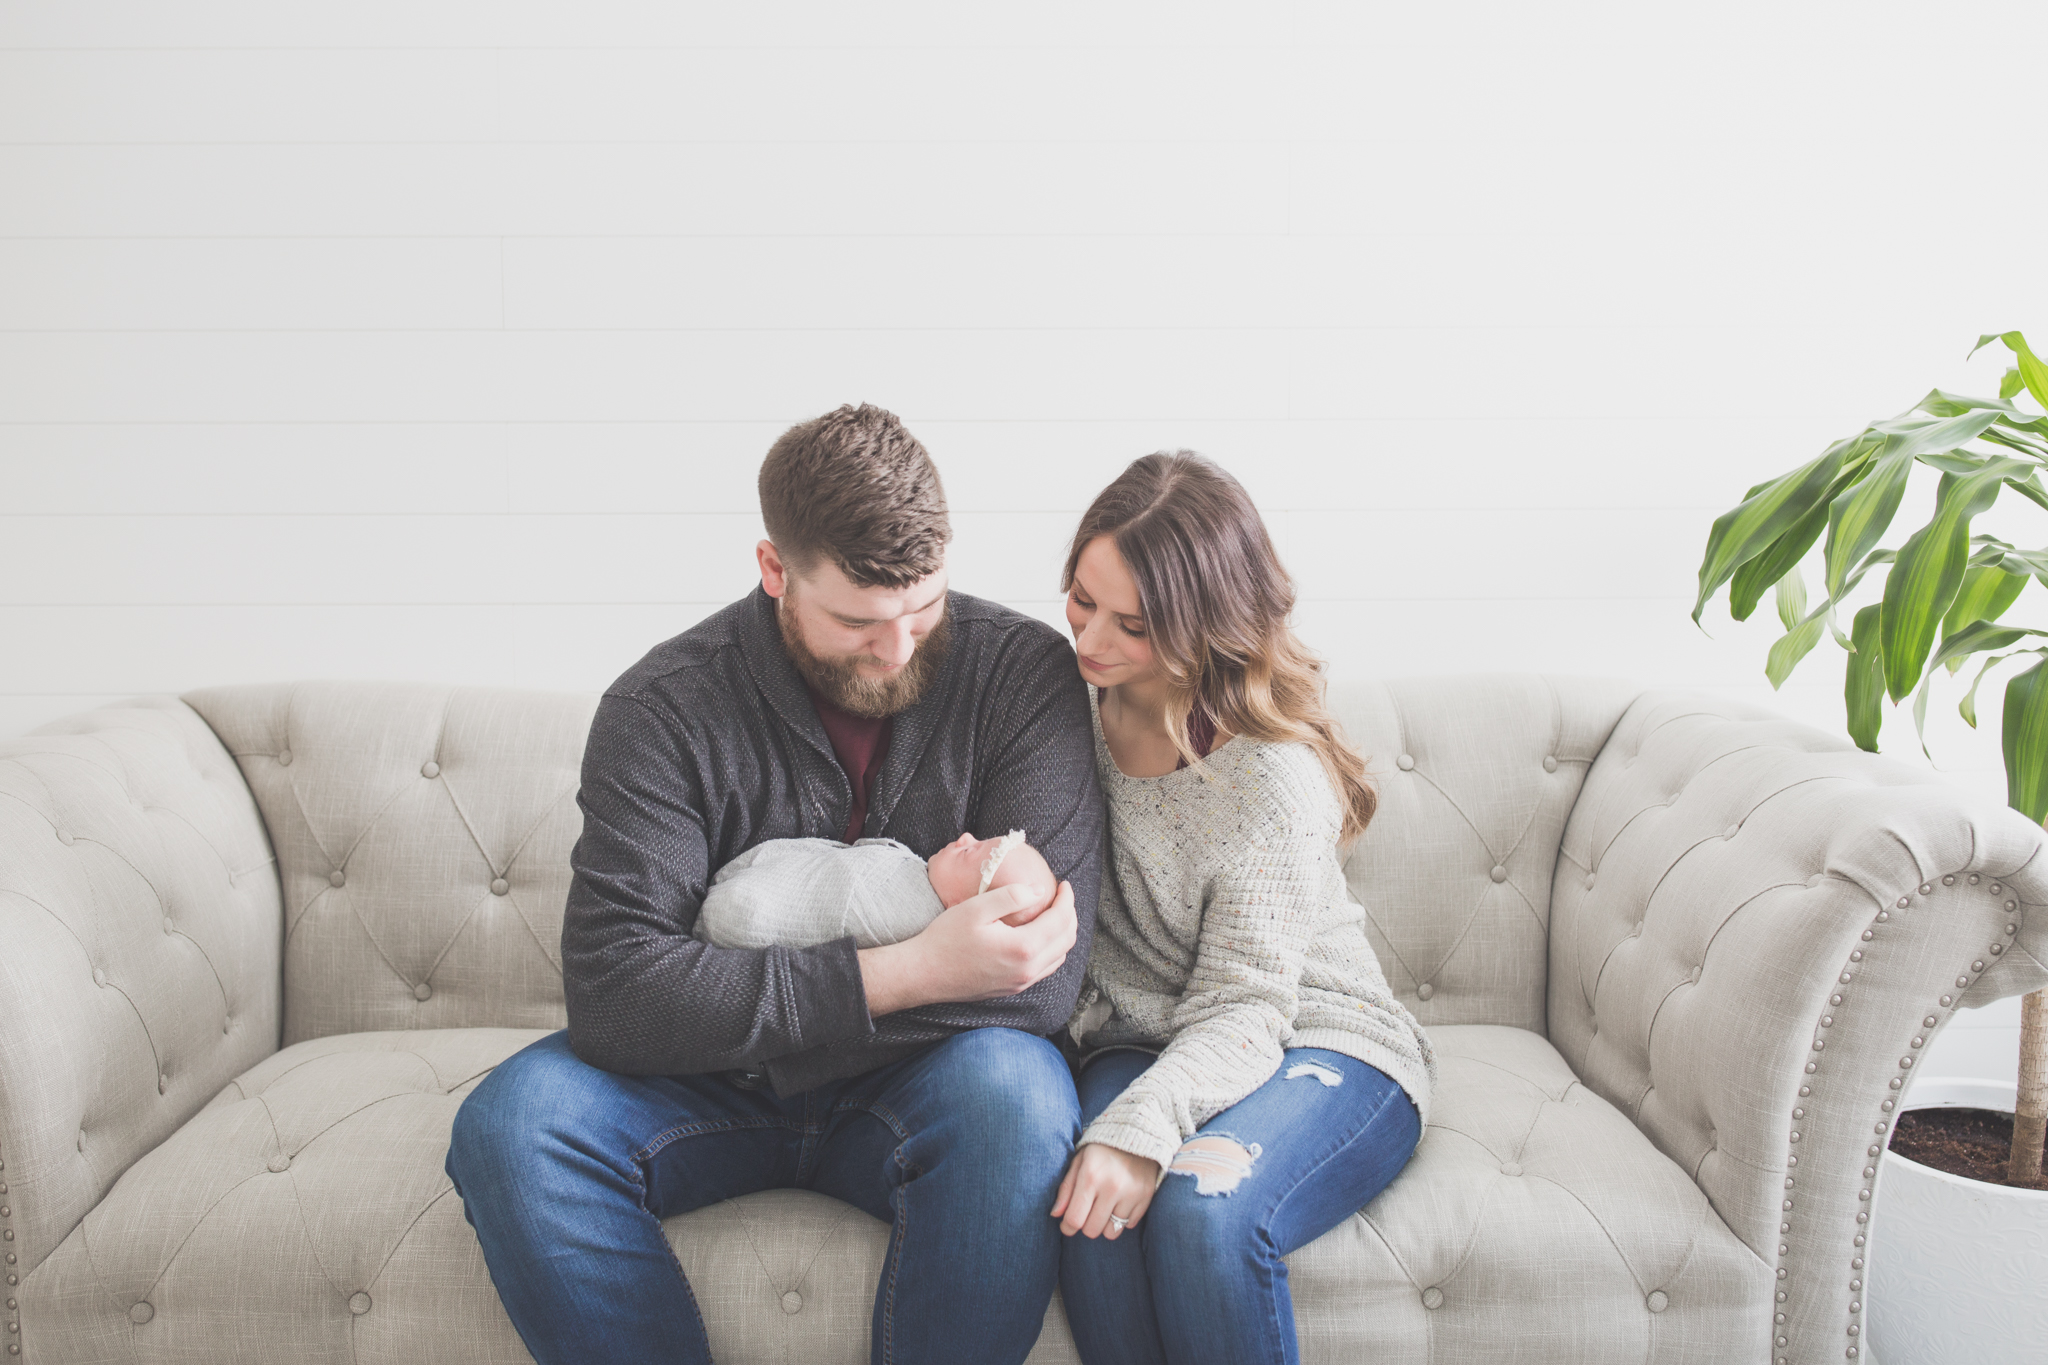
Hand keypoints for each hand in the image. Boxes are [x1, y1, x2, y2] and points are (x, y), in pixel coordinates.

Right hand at [859, 880, 1075, 1014]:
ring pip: (1059, 957)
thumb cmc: (946, 939)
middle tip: (1062, 897)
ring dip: (1062, 933)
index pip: (1060, 920)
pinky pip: (1044, 969)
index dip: (1066, 899)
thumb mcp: (977, 908)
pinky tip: (1039, 936)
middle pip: (1066, 941)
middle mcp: (1027, 970)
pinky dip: (1051, 949)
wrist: (924, 973)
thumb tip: (1039, 890)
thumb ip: (1011, 896)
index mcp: (1022, 948)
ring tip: (1054, 913)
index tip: (1064, 884)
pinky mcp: (1012, 988)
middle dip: (1069, 915)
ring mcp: (1021, 983)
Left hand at [1052, 1142, 1159, 1238]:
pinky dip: (1122, 1219)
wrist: (1137, 1135)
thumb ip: (1066, 1188)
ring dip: (1105, 1225)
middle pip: (1092, 1230)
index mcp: (1090, 1176)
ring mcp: (1131, 1193)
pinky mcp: (1145, 1197)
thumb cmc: (1101, 1150)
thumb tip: (1056, 1214)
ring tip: (1105, 1208)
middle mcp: (1112, 1187)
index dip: (1067, 1227)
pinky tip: (1121, 1202)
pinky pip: (1129, 1225)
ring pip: (1111, 1232)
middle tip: (1088, 1212)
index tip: (1068, 1224)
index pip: (1074, 1219)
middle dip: (1086, 1225)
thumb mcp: (1079, 1161)